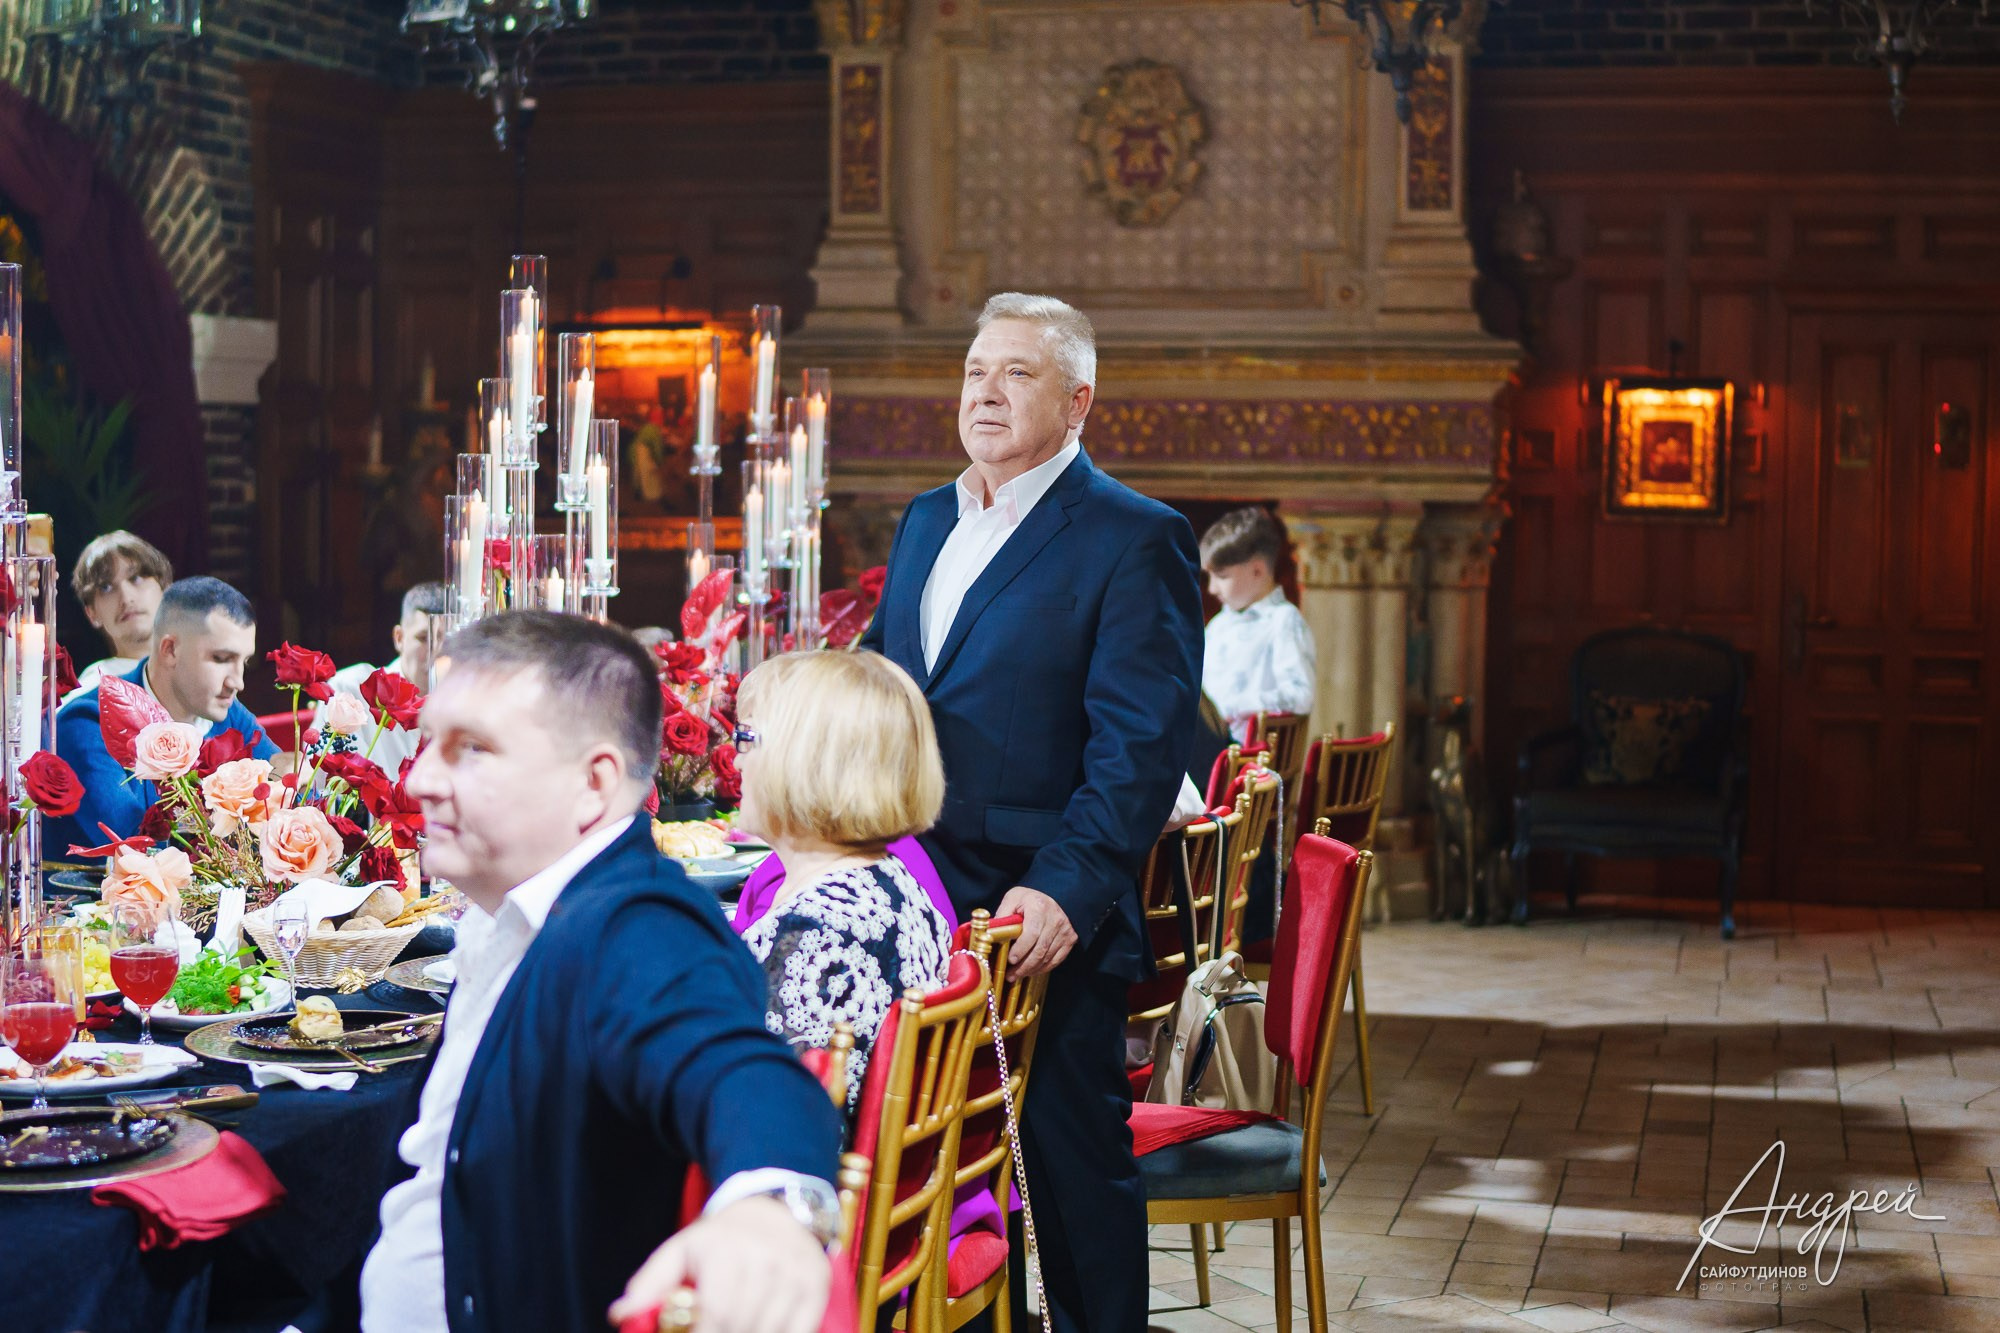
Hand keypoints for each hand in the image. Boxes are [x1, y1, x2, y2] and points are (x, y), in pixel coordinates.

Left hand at [607, 1195, 828, 1332]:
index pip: (716, 1313)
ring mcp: (796, 1273)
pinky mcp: (816, 1286)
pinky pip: (799, 1332)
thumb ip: (649, 1285)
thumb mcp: (680, 1251)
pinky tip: (759, 1329)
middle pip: (742, 1326)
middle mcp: (766, 1258)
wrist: (774, 1210)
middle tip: (709, 1332)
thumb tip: (620, 1314)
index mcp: (726, 1250)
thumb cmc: (719, 1240)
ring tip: (731, 1328)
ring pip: (770, 1332)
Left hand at [996, 885, 1076, 976]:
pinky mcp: (1070, 939)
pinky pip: (1056, 960)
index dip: (1021, 949)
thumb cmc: (1028, 899)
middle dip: (1024, 966)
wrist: (1054, 895)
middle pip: (1040, 949)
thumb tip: (989, 933)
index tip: (1010, 959)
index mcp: (1039, 907)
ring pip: (1048, 957)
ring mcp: (1065, 930)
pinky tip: (1031, 971)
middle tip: (1011, 975)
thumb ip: (1002, 915)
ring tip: (1017, 976)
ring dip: (1031, 970)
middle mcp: (1055, 919)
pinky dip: (1043, 968)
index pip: (1031, 933)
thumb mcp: (1012, 899)